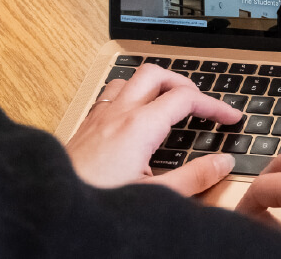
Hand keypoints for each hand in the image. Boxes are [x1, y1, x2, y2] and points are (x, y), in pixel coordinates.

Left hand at [65, 63, 242, 195]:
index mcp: (139, 126)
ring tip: (169, 103)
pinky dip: (130, 95)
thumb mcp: (155, 196)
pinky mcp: (86, 127)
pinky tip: (135, 116)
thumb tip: (222, 163)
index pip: (186, 98)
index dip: (214, 104)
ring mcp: (99, 117)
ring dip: (154, 85)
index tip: (229, 118)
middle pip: (157, 74)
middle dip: (184, 84)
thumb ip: (194, 178)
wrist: (52, 206)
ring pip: (130, 80)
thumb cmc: (96, 199)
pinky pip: (111, 95)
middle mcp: (118, 113)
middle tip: (200, 103)